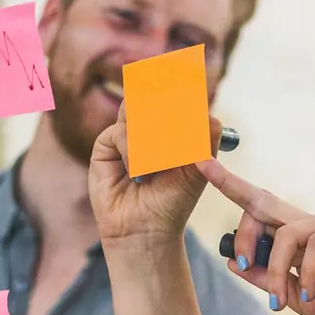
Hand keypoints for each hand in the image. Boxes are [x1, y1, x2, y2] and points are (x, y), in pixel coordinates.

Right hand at [87, 104, 223, 247]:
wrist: (148, 228)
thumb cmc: (174, 200)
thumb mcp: (198, 168)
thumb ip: (206, 138)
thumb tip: (209, 112)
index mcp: (169, 128)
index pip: (172, 97)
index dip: (178, 90)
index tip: (188, 87)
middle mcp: (146, 127)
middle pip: (151, 97)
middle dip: (165, 109)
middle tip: (175, 125)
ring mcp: (125, 134)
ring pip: (136, 111)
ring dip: (151, 134)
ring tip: (159, 161)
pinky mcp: (105, 145)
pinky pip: (120, 132)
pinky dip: (133, 151)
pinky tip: (138, 172)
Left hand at [198, 157, 314, 314]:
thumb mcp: (300, 299)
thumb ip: (270, 280)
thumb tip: (234, 261)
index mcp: (305, 239)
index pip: (264, 211)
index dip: (233, 189)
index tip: (202, 166)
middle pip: (266, 203)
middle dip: (233, 190)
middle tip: (214, 200)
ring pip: (285, 233)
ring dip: (275, 271)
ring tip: (281, 302)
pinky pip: (313, 244)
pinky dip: (305, 273)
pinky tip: (308, 295)